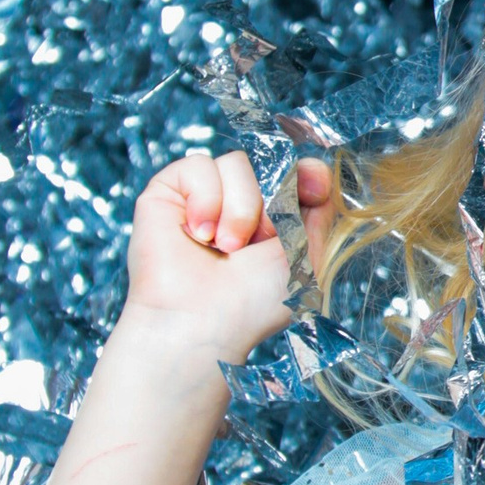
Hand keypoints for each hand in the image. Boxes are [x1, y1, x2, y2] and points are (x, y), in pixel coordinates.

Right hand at [123, 148, 333, 368]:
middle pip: (267, 164)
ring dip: (239, 207)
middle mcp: (236, 205)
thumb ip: (317, 213)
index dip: (307, 173)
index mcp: (271, 221)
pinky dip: (205, 198)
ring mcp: (202, 198)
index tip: (315, 190)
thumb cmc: (253, 302)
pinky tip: (199, 234)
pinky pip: (198, 165)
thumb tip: (316, 171)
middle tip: (257, 243)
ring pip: (236, 162)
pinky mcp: (167, 193)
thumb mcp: (305, 257)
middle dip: (272, 202)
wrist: (202, 322)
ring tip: (224, 247)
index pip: (293, 172)